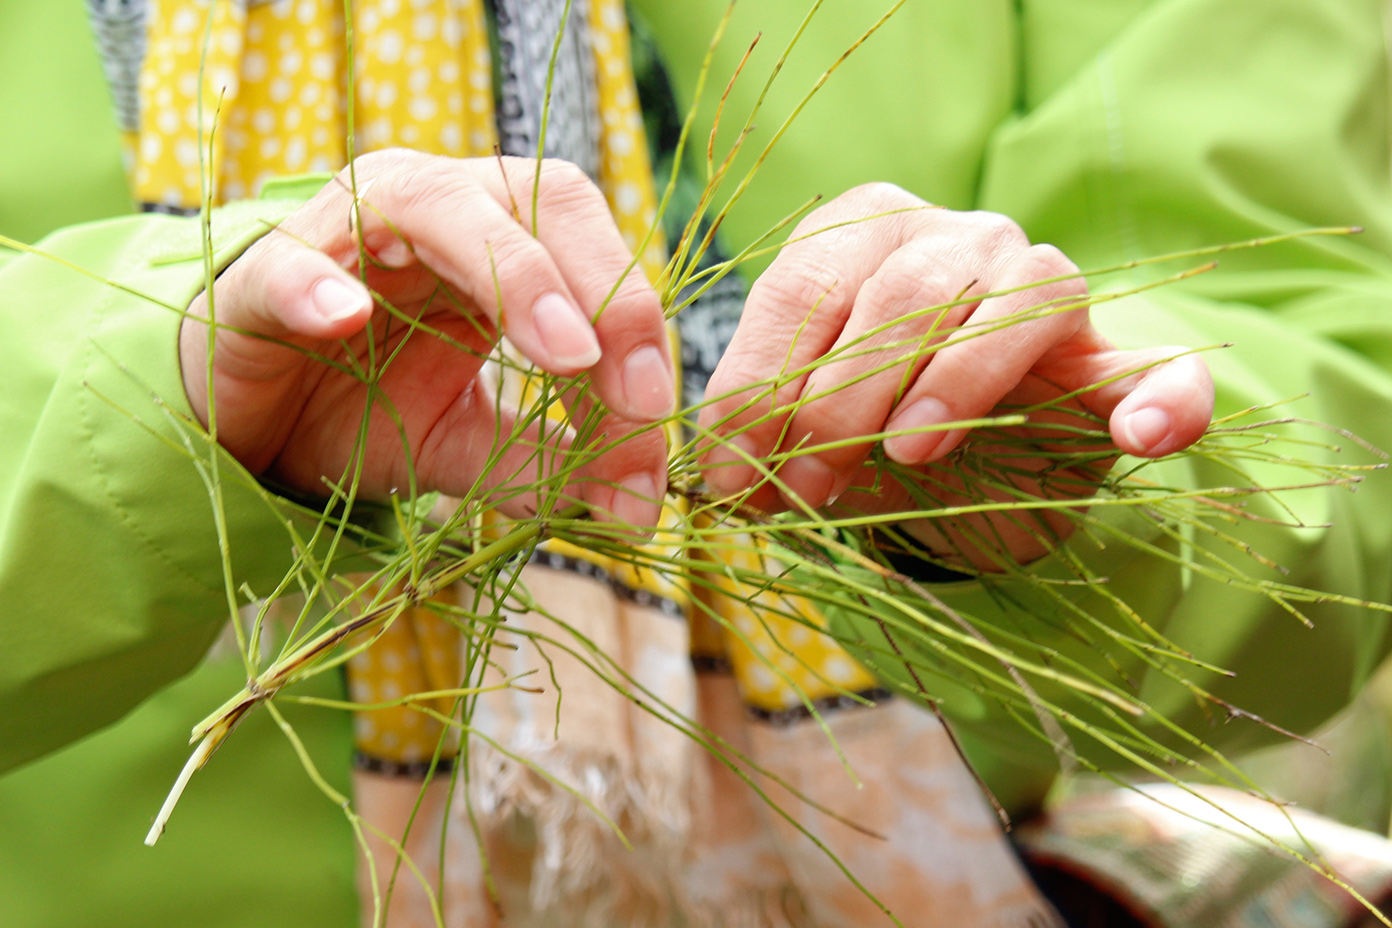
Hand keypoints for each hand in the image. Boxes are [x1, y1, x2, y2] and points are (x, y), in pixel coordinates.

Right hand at [181, 150, 673, 525]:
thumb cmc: (362, 411)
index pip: (593, 254)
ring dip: (510, 272)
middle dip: (603, 292)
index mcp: (503, 242)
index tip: (658, 414)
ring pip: (432, 201)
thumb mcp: (469, 445)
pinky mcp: (261, 275)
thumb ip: (545, 464)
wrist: (245, 427)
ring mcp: (347, 230)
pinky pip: (292, 264)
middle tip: (634, 393)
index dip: (638, 324)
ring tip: (562, 353)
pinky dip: (319, 283)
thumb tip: (634, 506)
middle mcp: (438, 211)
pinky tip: (346, 318)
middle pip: (539, 204)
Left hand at [697, 184, 1213, 569]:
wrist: (968, 460)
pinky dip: (1161, 396)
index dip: (761, 386)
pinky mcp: (1115, 358)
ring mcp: (1047, 285)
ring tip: (909, 454)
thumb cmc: (867, 426)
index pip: (802, 288)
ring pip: (1019, 297)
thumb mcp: (800, 422)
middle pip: (904, 291)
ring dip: (957, 382)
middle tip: (808, 486)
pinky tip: (1138, 438)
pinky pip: (1161, 365)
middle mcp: (958, 235)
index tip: (735, 478)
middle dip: (842, 398)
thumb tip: (720, 483)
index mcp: (862, 231)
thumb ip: (765, 428)